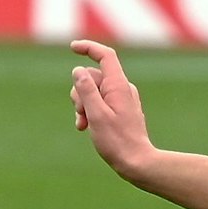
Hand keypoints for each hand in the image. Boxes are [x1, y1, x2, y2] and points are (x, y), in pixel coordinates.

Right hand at [70, 38, 156, 179]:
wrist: (136, 161)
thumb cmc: (116, 140)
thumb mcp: (96, 113)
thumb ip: (86, 90)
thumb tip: (78, 70)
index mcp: (119, 86)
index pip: (106, 56)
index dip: (89, 48)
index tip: (72, 47)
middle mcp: (123, 89)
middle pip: (92, 76)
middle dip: (79, 93)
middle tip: (81, 114)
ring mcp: (121, 99)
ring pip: (92, 91)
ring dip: (82, 105)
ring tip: (84, 124)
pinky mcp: (119, 109)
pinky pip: (98, 102)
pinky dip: (88, 111)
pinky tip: (84, 127)